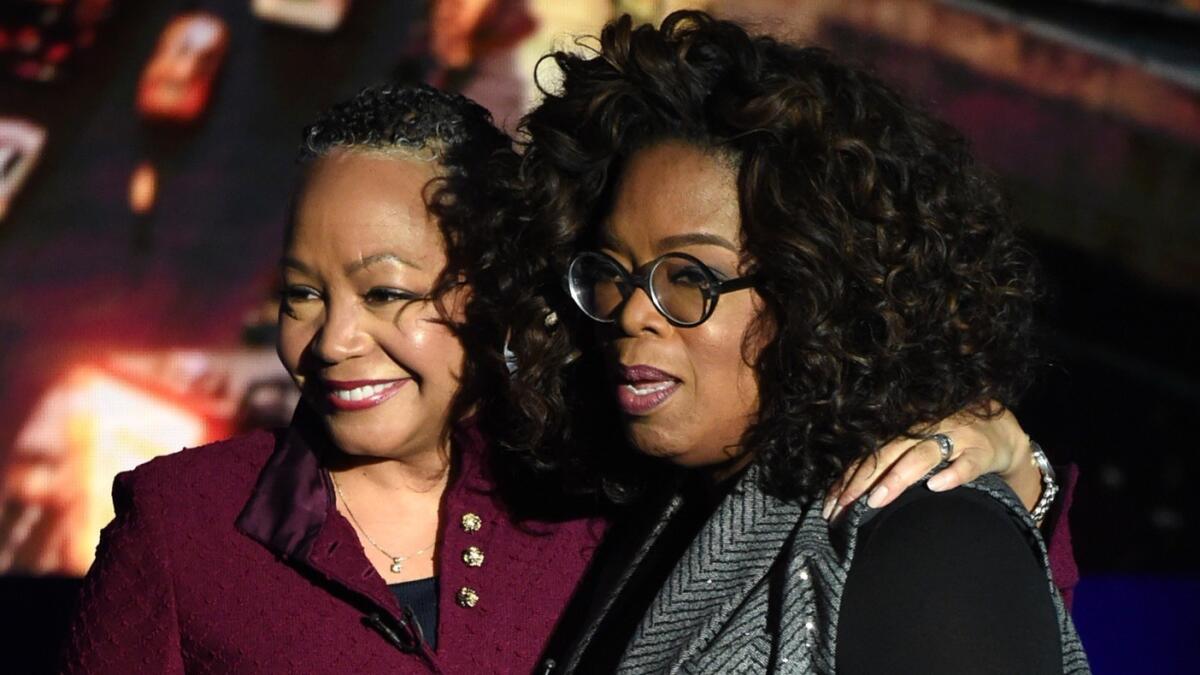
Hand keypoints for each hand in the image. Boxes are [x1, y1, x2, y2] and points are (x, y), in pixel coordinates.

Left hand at [823, 405, 1035, 519]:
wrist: (1000, 430)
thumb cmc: (949, 443)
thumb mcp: (917, 447)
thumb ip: (889, 465)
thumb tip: (849, 495)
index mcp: (904, 431)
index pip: (870, 455)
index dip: (848, 478)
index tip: (830, 505)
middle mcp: (924, 429)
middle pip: (887, 454)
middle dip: (863, 481)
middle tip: (844, 507)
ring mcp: (953, 438)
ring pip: (921, 456)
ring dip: (898, 477)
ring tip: (877, 499)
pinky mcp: (981, 452)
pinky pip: (966, 464)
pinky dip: (952, 475)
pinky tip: (936, 488)